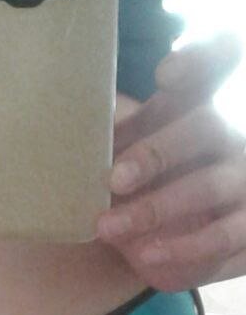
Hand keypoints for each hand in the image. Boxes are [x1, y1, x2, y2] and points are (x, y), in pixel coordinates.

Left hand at [97, 31, 245, 289]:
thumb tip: (84, 120)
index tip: (167, 74)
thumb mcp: (149, 135)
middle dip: (156, 153)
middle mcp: (237, 134)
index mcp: (209, 99)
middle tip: (112, 179)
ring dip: (156, 209)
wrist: (197, 221)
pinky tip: (144, 258)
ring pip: (209, 190)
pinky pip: (225, 240)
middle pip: (204, 129)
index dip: (204, 58)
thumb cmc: (161, 165)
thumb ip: (125, 124)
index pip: (222, 57)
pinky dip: (184, 250)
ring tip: (107, 228)